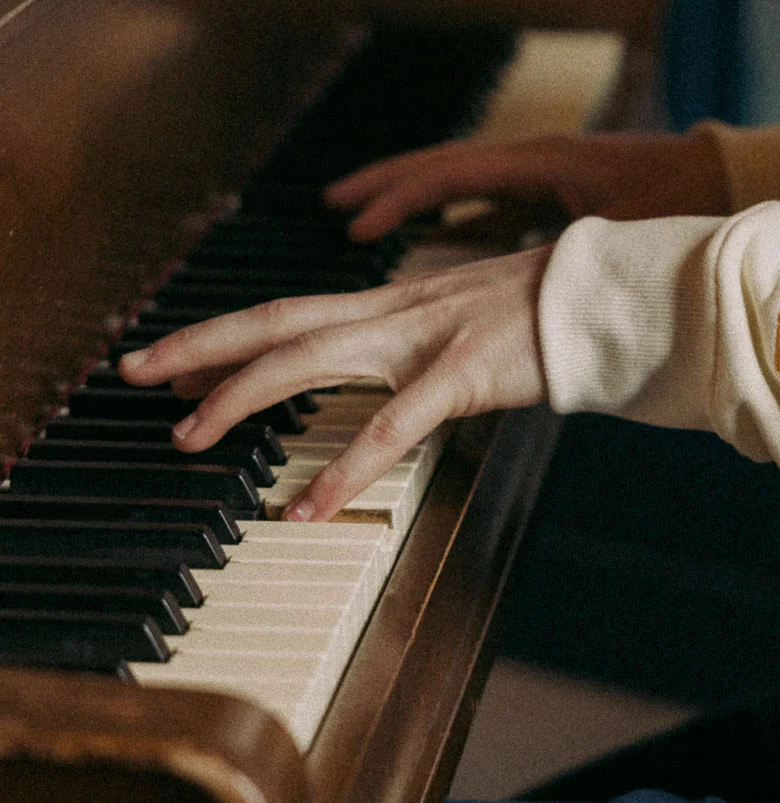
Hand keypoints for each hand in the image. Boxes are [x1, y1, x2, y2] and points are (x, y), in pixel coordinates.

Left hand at [118, 247, 550, 522]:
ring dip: (240, 395)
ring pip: (310, 358)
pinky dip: (342, 468)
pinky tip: (305, 507)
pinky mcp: (464, 372)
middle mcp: (400, 310)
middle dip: (198, 345)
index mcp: (401, 303)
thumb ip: (433, 352)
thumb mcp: (480, 329)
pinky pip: (390, 427)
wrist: (624, 295)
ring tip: (188, 435)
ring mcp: (428, 336)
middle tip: (133, 371)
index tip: (168, 355)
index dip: (226, 332)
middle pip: (277, 320)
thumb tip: (407, 384)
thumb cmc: (562, 319)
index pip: (291, 312)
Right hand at [324, 127, 727, 241]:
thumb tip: (546, 301)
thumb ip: (582, 262)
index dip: (400, 198)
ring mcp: (549, 177)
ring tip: (365, 222)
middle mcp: (538, 162)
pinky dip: (459, 219)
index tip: (355, 223)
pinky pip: (494, 203)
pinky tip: (439, 243)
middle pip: (444, 168)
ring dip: (416, 201)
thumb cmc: (690, 206)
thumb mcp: (630, 237)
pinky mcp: (563, 196)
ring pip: (465, 184)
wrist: (736, 181)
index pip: (453, 172)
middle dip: (386, 185)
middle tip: (334, 205)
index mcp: (545, 163)